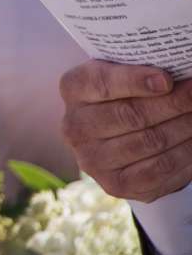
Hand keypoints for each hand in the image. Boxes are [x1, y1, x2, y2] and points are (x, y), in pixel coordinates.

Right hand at [59, 60, 191, 200]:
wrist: (114, 137)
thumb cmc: (125, 94)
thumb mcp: (122, 73)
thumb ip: (139, 70)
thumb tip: (175, 75)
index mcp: (73, 89)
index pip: (102, 84)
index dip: (135, 81)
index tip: (167, 79)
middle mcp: (75, 126)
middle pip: (131, 114)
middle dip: (173, 103)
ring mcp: (92, 159)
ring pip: (151, 141)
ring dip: (185, 127)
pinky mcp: (115, 184)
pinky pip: (160, 169)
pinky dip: (185, 153)